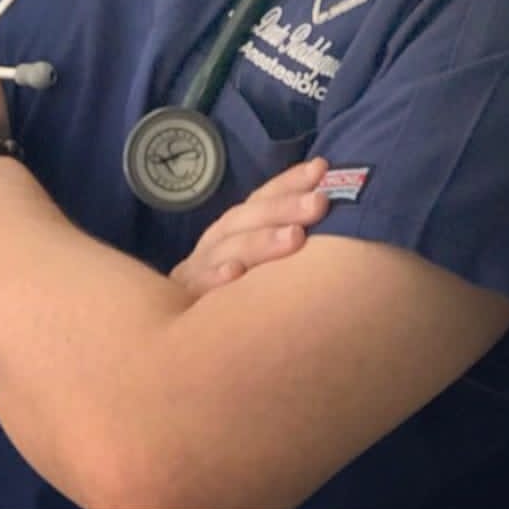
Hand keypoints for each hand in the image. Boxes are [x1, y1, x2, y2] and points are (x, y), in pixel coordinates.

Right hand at [169, 157, 330, 298]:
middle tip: (319, 202)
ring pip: (228, 250)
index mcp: (233, 231)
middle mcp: (215, 245)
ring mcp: (196, 272)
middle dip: (284, 208)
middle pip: (247, 220)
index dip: (290, 183)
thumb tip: (327, 211)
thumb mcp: (256, 265)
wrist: (181, 340)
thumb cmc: (234, 300)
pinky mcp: (180, 304)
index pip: (261, 200)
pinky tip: (234, 274)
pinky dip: (214, 279)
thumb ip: (284, 239)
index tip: (322, 168)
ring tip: (294, 236)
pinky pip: (198, 289)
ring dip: (260, 241)